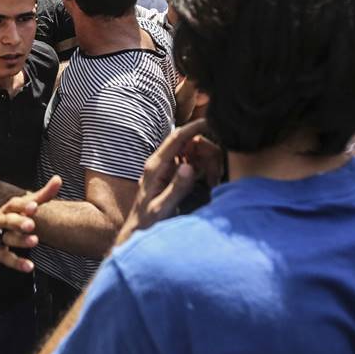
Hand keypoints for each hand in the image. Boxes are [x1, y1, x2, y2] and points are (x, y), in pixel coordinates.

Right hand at [0, 176, 61, 271]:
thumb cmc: (7, 219)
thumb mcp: (22, 206)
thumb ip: (42, 195)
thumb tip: (58, 180)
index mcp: (8, 209)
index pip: (14, 204)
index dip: (23, 205)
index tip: (34, 205)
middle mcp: (0, 222)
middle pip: (7, 220)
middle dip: (18, 222)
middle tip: (31, 224)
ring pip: (7, 239)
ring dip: (20, 240)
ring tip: (34, 241)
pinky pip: (7, 259)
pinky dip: (18, 263)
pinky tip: (28, 266)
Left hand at [116, 120, 220, 244]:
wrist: (137, 231)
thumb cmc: (147, 222)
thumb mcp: (162, 208)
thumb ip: (176, 188)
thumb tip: (189, 167)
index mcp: (155, 166)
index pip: (176, 138)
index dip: (193, 127)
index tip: (210, 121)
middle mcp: (160, 163)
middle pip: (188, 143)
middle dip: (206, 151)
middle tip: (216, 171)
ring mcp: (167, 167)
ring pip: (192, 152)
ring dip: (207, 160)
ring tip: (213, 180)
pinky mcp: (172, 174)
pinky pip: (192, 163)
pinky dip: (204, 168)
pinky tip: (209, 181)